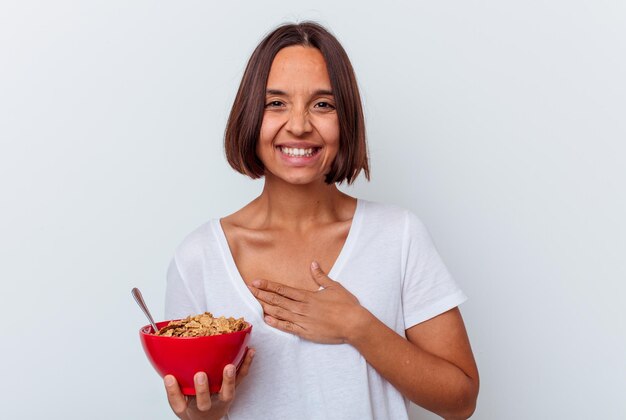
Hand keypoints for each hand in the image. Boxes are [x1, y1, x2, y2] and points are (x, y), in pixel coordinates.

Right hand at [164, 348, 254, 419]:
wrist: (211, 417)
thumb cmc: (194, 408)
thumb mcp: (181, 405)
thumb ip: (174, 392)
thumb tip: (168, 377)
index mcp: (195, 407)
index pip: (181, 402)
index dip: (174, 391)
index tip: (170, 378)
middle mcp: (211, 403)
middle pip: (205, 400)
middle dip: (203, 389)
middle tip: (200, 375)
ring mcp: (224, 396)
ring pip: (229, 390)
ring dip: (230, 378)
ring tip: (229, 366)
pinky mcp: (234, 388)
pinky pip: (242, 377)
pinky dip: (246, 364)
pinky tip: (250, 351)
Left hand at [248, 262, 365, 343]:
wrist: (354, 324)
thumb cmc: (346, 305)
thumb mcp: (334, 287)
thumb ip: (321, 276)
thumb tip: (313, 264)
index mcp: (308, 296)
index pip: (283, 289)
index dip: (268, 285)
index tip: (256, 282)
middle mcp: (302, 308)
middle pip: (277, 300)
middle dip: (262, 294)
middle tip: (249, 289)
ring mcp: (303, 321)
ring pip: (280, 313)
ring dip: (266, 307)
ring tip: (254, 301)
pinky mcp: (305, 332)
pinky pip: (287, 327)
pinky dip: (276, 323)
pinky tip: (267, 319)